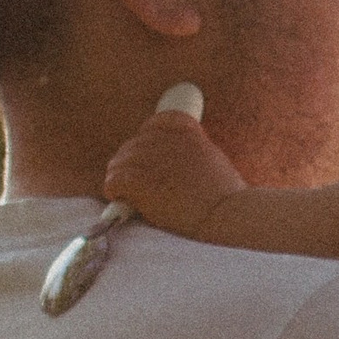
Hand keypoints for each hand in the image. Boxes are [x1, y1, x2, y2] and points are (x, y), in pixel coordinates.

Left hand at [104, 105, 247, 238]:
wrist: (225, 215)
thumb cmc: (225, 197)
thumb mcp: (213, 160)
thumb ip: (190, 153)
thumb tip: (172, 165)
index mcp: (184, 129)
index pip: (154, 124)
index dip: (149, 142)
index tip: (153, 160)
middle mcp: (163, 139)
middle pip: (132, 146)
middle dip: (134, 166)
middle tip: (143, 187)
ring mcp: (148, 158)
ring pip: (118, 164)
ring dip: (122, 180)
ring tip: (131, 197)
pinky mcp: (136, 180)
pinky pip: (112, 182)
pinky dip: (115, 193)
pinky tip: (124, 202)